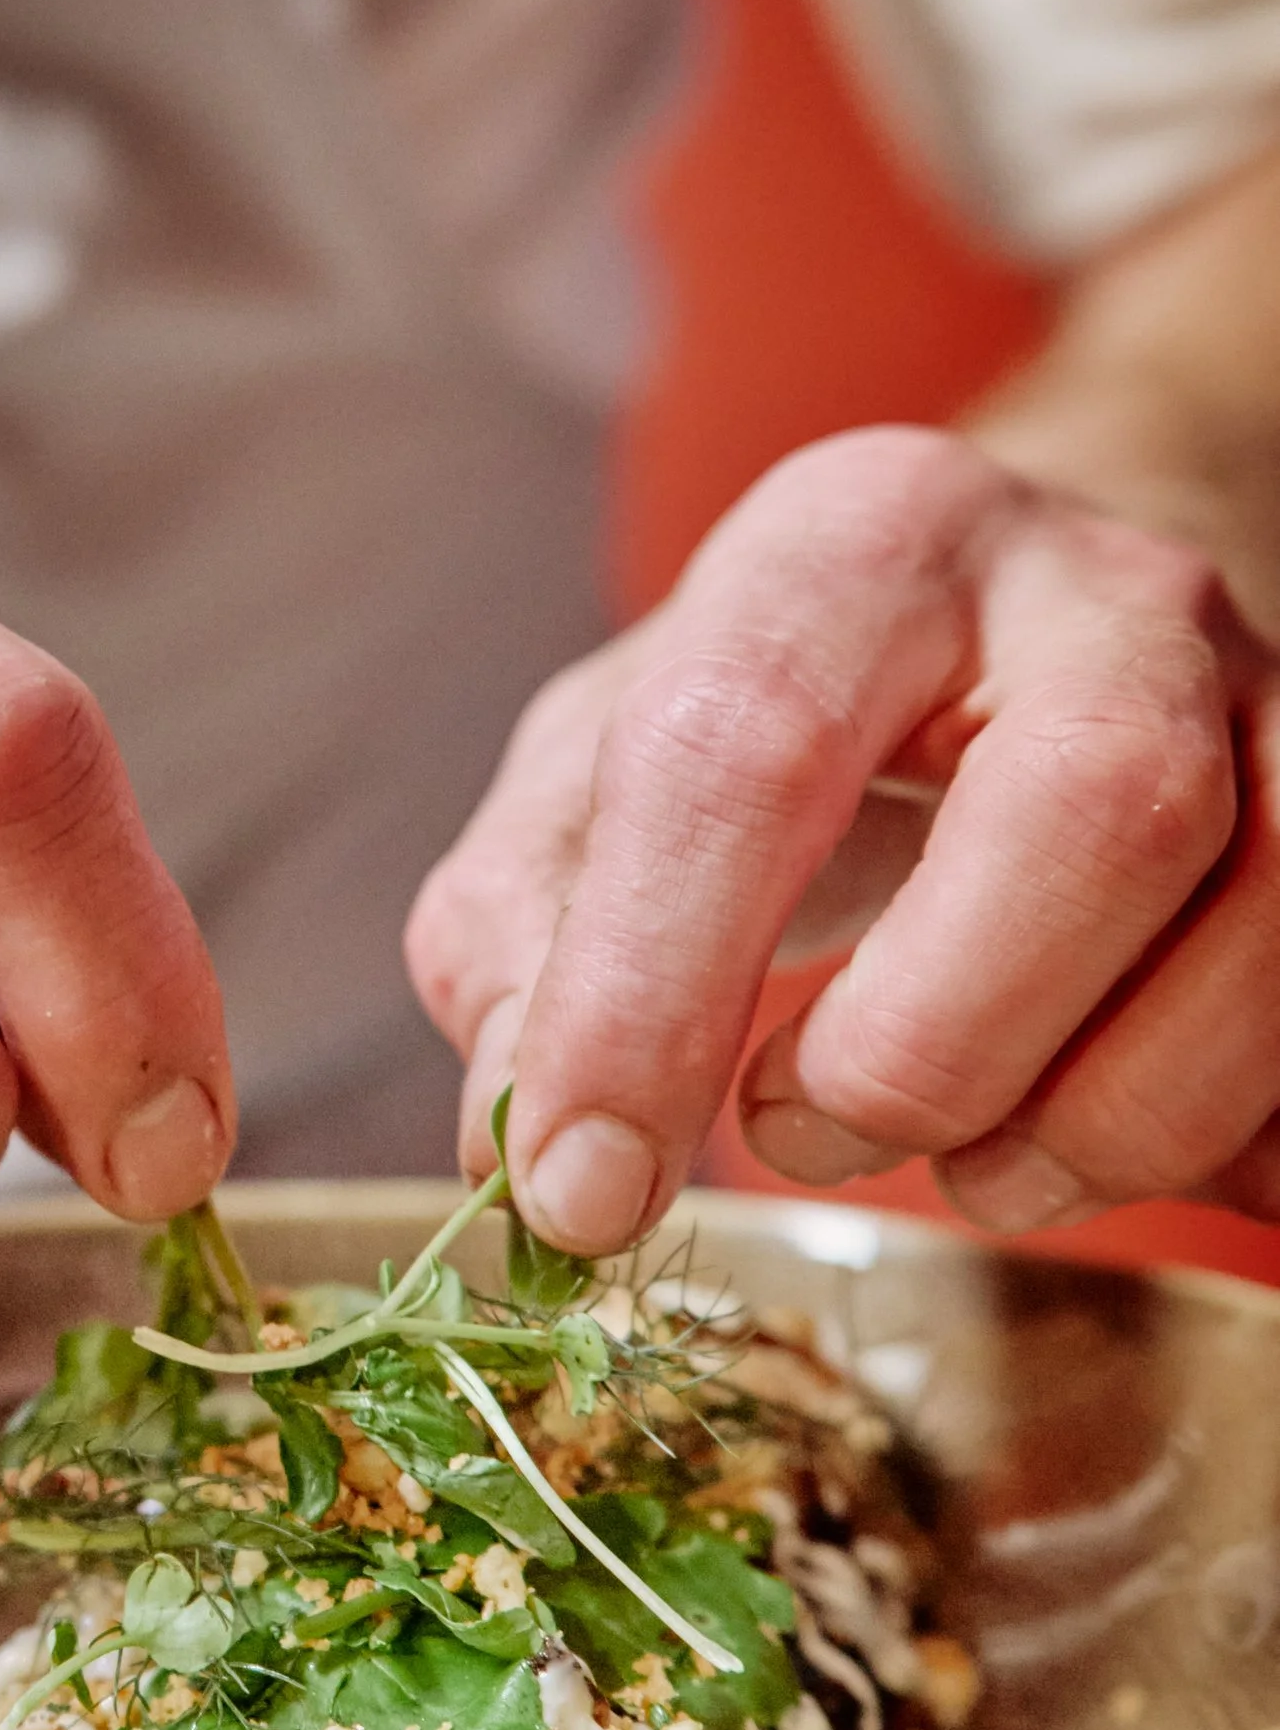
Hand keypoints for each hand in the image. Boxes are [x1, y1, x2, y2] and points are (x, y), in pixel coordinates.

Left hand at [405, 426, 1279, 1246]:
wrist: (1030, 640)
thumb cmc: (788, 723)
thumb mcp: (601, 783)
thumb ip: (524, 944)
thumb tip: (532, 1148)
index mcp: (867, 541)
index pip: (751, 748)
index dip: (652, 996)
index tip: (583, 1188)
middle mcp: (1108, 593)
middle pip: (1099, 811)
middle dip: (924, 1047)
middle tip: (798, 1124)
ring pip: (1262, 945)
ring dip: (1076, 1128)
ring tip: (949, 1148)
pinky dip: (1204, 1149)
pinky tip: (1083, 1129)